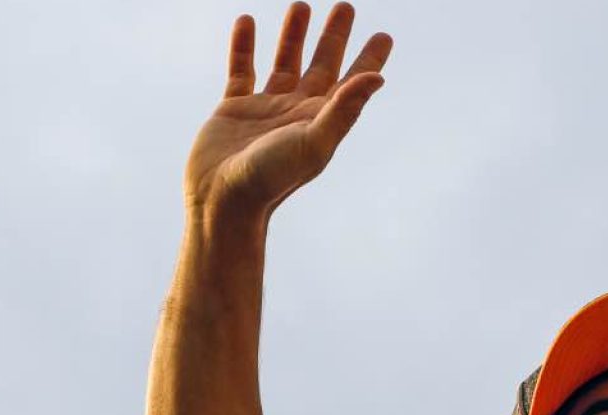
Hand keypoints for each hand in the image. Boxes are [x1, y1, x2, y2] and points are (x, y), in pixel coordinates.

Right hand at [183, 2, 391, 219]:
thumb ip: (344, 109)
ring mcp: (265, 109)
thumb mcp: (313, 142)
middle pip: (321, 66)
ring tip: (301, 5)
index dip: (369, 60)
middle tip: (346, 6)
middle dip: (334, 37)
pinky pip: (241, 69)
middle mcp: (296, 112)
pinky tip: (246, 21)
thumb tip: (377, 78)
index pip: (351, 84)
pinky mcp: (233, 109)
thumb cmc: (271, 178)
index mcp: (321, 121)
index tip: (384, 36)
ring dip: (293, 35)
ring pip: (284, 62)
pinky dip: (244, 46)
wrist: (224, 201)